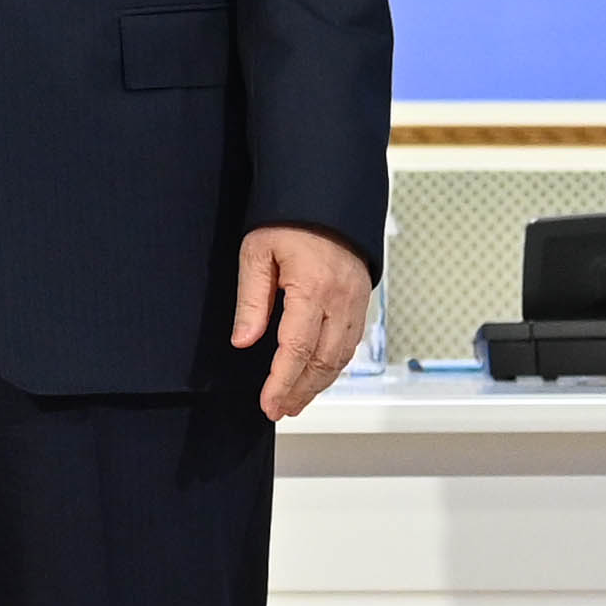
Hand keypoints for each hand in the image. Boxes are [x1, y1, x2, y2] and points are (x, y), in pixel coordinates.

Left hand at [232, 226, 374, 420]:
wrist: (327, 196)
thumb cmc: (290, 218)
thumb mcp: (257, 252)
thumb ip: (251, 300)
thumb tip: (244, 340)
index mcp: (313, 288)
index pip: (297, 350)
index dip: (282, 383)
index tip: (269, 404)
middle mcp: (340, 300)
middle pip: (323, 362)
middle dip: (300, 391)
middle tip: (279, 410)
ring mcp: (356, 301)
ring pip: (341, 357)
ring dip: (318, 384)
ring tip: (296, 400)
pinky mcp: (361, 300)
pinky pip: (351, 343)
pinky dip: (334, 365)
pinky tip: (317, 374)